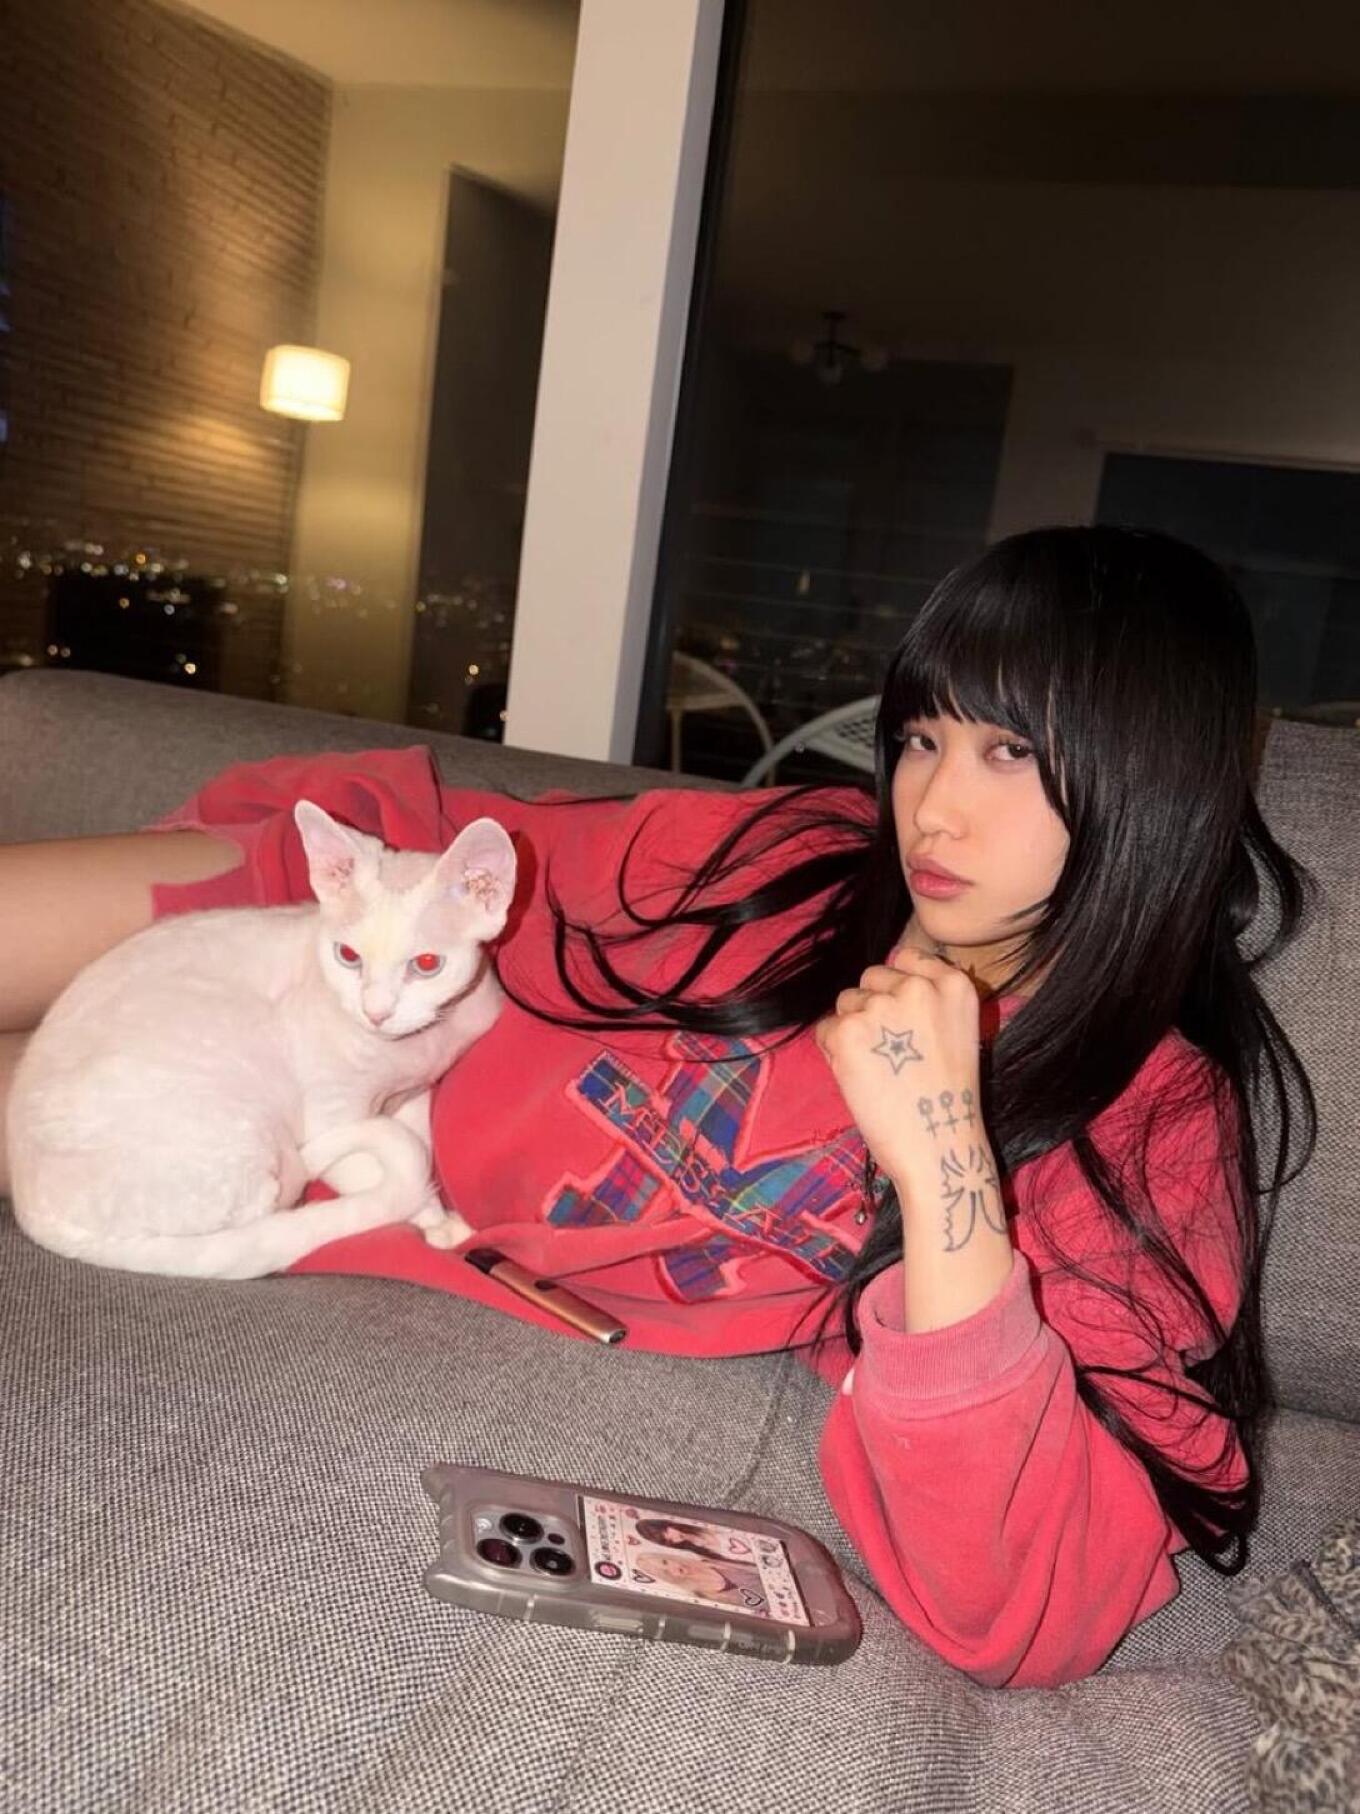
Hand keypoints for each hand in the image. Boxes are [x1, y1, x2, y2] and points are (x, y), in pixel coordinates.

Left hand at [813, 946, 984, 1194]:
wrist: (939, 1149)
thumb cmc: (948, 1101)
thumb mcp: (958, 1032)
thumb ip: (928, 1001)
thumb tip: (881, 986)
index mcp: (954, 985)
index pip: (908, 957)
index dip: (898, 988)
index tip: (905, 1020)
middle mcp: (917, 987)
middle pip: (872, 976)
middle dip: (872, 1007)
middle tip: (891, 1052)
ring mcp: (880, 1006)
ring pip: (846, 1002)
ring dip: (852, 1030)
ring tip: (878, 1069)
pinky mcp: (847, 1031)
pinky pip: (825, 1029)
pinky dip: (834, 1053)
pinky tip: (861, 1080)